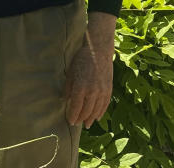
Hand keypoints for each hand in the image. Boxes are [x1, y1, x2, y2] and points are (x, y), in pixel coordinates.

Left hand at [64, 11, 116, 127]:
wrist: (99, 50)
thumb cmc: (81, 60)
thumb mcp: (71, 72)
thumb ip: (68, 88)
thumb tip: (64, 100)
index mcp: (80, 87)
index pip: (75, 107)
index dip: (72, 116)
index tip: (70, 121)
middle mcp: (92, 91)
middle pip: (86, 111)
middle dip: (81, 119)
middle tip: (77, 124)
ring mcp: (102, 91)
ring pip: (96, 110)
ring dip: (91, 118)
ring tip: (87, 124)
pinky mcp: (109, 89)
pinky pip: (105, 105)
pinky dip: (101, 112)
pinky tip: (97, 117)